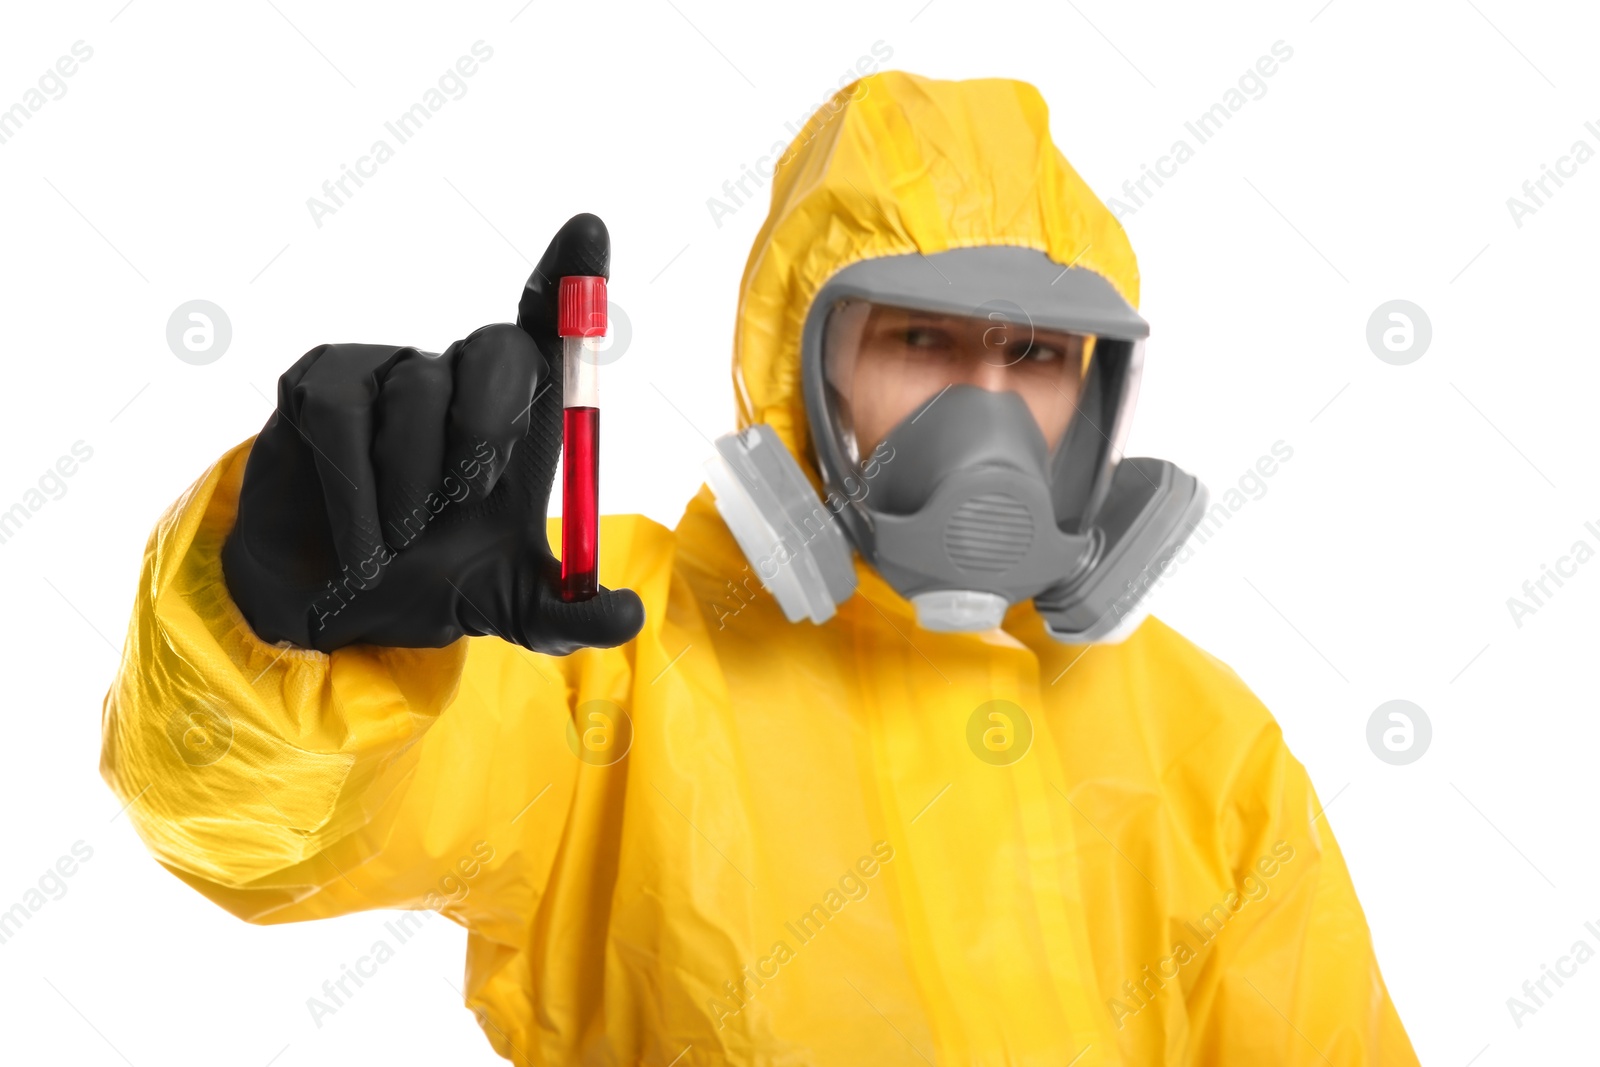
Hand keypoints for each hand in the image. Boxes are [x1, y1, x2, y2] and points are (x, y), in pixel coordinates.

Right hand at [221, 213, 643, 653]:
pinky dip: (354, 491)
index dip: (571, 275)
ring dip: (412, 487)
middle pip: (497, 349)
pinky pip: (342, 413)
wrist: (334, 616)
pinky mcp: (318, 382)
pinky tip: (360, 542)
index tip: (589, 230)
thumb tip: (628, 618)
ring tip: (401, 548)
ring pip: (416, 393)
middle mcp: (460, 376)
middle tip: (469, 500)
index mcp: (520, 414)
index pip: (551, 325)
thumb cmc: (433, 588)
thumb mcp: (516, 611)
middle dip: (490, 428)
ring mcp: (389, 371)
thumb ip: (573, 613)